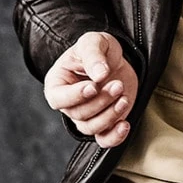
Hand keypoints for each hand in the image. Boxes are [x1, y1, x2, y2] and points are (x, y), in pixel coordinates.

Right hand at [43, 31, 138, 147]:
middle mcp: (69, 103)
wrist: (116, 59)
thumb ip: (93, 55)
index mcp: (57, 83)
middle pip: (79, 114)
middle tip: (117, 85)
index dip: (75, 96)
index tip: (93, 86)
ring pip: (91, 127)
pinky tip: (125, 125)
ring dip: (110, 115)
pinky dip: (115, 137)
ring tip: (123, 97)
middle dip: (101, 101)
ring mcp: (86, 115)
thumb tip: (99, 74)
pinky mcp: (104, 123)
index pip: (57, 98)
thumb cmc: (98, 49)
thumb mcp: (93, 42)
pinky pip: (104, 140)